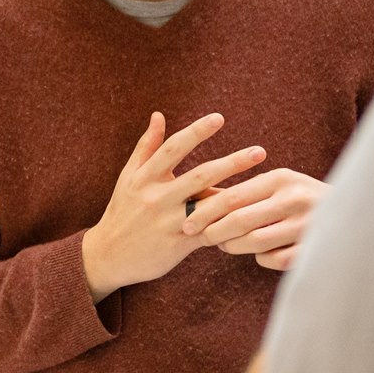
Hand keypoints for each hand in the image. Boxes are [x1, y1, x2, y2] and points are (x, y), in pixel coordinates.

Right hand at [82, 112, 266, 300]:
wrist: (108, 257)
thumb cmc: (122, 212)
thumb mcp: (128, 178)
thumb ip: (146, 147)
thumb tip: (159, 115)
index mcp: (144, 178)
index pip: (173, 149)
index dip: (196, 132)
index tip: (219, 118)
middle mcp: (157, 198)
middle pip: (199, 176)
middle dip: (231, 163)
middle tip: (259, 151)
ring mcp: (169, 222)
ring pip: (209, 207)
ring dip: (238, 195)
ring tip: (265, 186)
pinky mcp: (179, 244)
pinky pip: (211, 232)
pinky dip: (231, 224)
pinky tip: (253, 217)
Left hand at [183, 167, 325, 270]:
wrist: (356, 215)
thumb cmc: (302, 200)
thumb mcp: (279, 186)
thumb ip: (244, 192)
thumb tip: (196, 199)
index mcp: (282, 179)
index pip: (232, 196)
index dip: (204, 212)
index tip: (186, 223)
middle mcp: (295, 199)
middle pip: (239, 220)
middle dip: (214, 231)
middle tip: (201, 238)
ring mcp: (307, 225)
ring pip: (254, 242)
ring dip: (233, 246)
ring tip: (226, 244)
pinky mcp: (313, 249)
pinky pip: (272, 259)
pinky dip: (261, 258)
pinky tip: (260, 252)